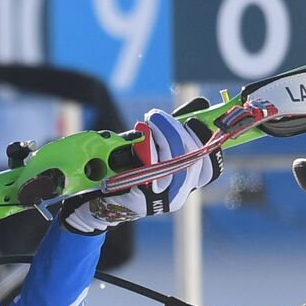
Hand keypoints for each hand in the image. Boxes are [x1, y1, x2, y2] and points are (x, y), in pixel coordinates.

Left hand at [61, 107, 221, 234]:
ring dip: (164, 137)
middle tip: (157, 116)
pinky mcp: (143, 201)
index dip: (207, 144)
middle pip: (193, 163)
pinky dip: (149, 151)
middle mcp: (177, 195)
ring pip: (176, 165)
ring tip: (150, 122)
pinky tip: (141, 139)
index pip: (210, 169)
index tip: (193, 122)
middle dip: (176, 132)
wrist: (95, 199)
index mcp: (184, 185)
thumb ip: (169, 134)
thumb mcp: (149, 150)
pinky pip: (153, 172)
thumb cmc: (123, 170)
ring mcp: (161, 201)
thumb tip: (200, 104)